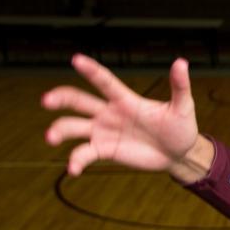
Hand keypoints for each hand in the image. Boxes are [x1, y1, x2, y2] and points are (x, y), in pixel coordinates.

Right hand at [42, 55, 199, 176]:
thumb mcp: (183, 107)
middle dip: (61, 98)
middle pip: (78, 100)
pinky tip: (73, 170)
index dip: (91, 71)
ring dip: (60, 130)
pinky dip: (76, 161)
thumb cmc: (181, 127)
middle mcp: (109, 113)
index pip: (104, 82)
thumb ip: (179, 86)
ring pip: (73, 127)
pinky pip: (84, 154)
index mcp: (125, 100)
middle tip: (46, 100)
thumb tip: (181, 62)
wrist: (179, 154)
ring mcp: (104, 131)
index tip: (76, 59)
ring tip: (51, 137)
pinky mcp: (105, 150)